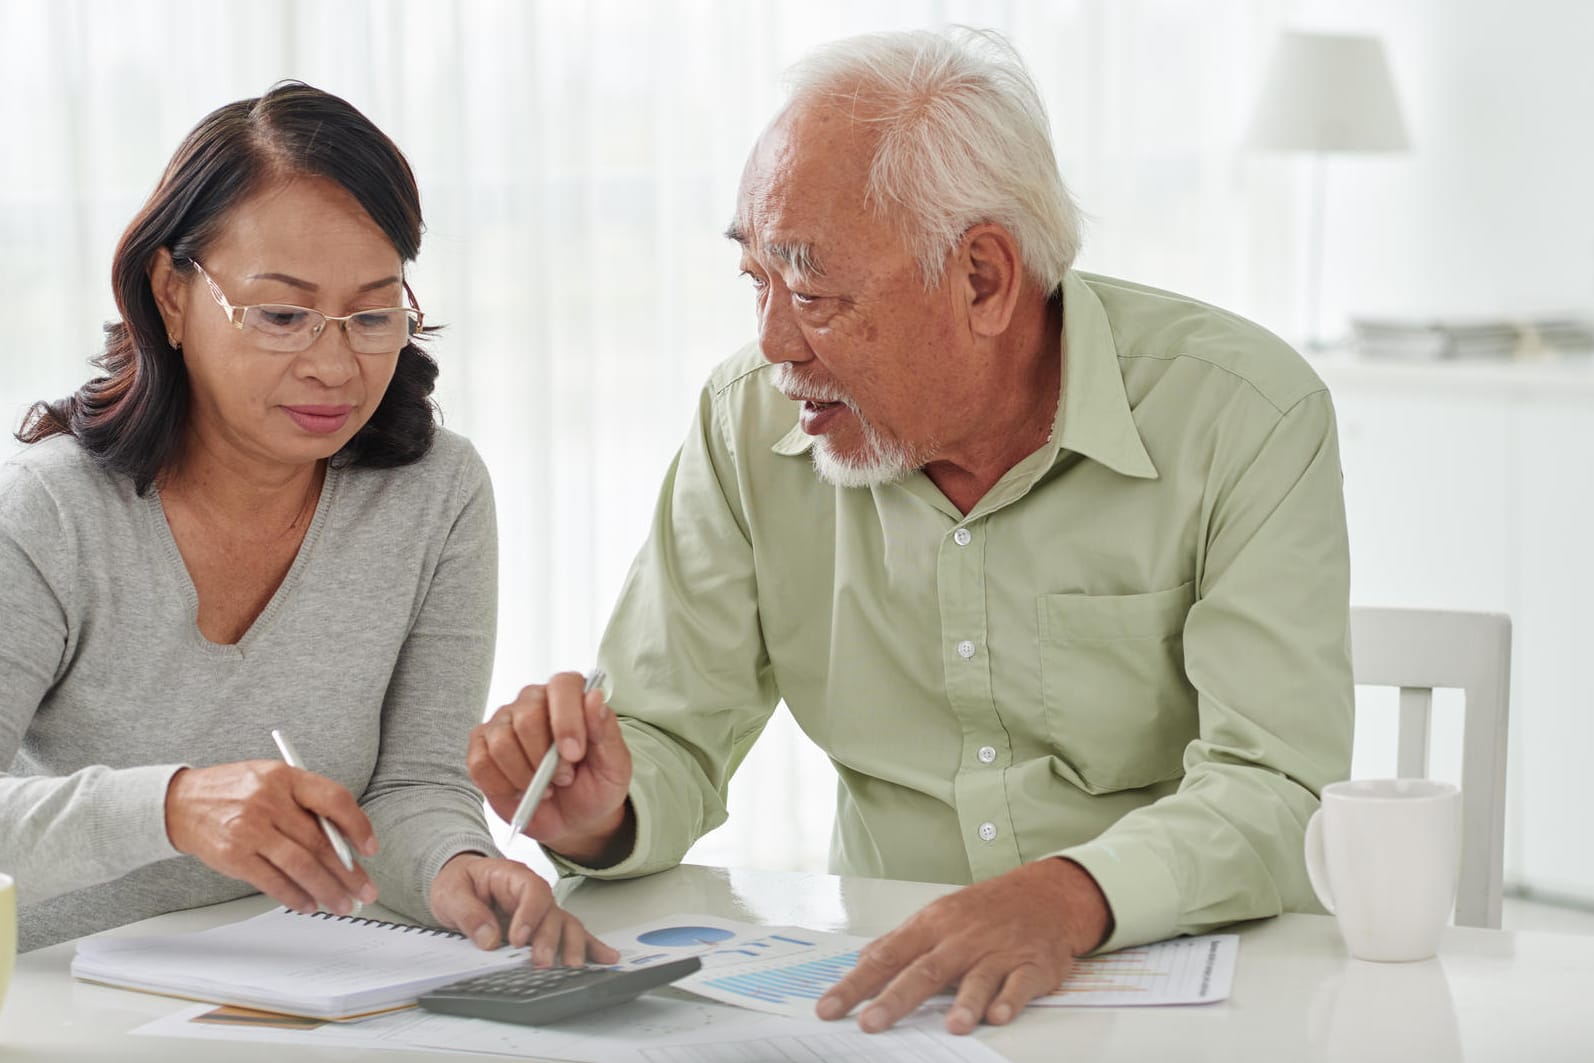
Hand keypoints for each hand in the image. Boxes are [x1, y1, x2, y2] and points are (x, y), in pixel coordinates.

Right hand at [164, 760, 378, 915]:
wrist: (180, 802)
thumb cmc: (235, 792)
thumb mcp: (273, 780)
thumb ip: (306, 804)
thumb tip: (345, 842)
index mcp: (286, 777)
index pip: (334, 800)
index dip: (358, 826)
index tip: (370, 849)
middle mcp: (269, 801)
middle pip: (320, 842)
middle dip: (349, 872)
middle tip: (365, 890)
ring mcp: (250, 829)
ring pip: (301, 866)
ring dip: (328, 890)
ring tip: (343, 903)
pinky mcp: (233, 856)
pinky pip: (273, 882)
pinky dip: (295, 897)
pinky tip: (309, 904)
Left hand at [429, 853, 620, 965]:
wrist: (459, 883)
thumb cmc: (459, 882)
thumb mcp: (451, 893)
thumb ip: (468, 913)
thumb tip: (489, 937)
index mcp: (511, 876)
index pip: (531, 890)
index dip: (529, 914)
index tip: (518, 939)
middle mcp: (532, 893)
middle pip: (552, 911)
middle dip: (549, 939)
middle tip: (541, 962)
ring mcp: (541, 910)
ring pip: (566, 924)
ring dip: (571, 946)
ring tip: (572, 967)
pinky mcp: (543, 927)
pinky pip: (569, 934)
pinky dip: (589, 946)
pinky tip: (604, 957)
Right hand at [467, 672, 633, 863]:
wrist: (575, 818)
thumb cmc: (595, 785)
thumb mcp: (614, 764)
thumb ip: (605, 730)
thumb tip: (594, 698)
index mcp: (568, 696)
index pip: (563, 685)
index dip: (566, 720)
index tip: (574, 754)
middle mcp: (532, 701)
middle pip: (526, 717)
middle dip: (545, 758)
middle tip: (563, 779)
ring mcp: (503, 723)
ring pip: (501, 743)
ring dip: (525, 776)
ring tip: (545, 787)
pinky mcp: (481, 748)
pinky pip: (480, 763)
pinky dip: (503, 786)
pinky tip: (521, 791)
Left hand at [817, 858, 1111, 1034]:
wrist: (1045, 894)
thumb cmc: (985, 909)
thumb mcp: (938, 916)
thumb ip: (901, 942)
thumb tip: (863, 963)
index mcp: (932, 926)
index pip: (886, 956)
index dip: (856, 984)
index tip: (830, 1009)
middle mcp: (961, 938)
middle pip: (925, 969)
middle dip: (896, 998)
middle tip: (871, 1023)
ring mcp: (998, 952)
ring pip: (978, 977)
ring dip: (965, 1002)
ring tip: (953, 1027)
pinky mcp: (1032, 965)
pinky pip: (1021, 984)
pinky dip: (1010, 999)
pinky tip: (998, 1015)